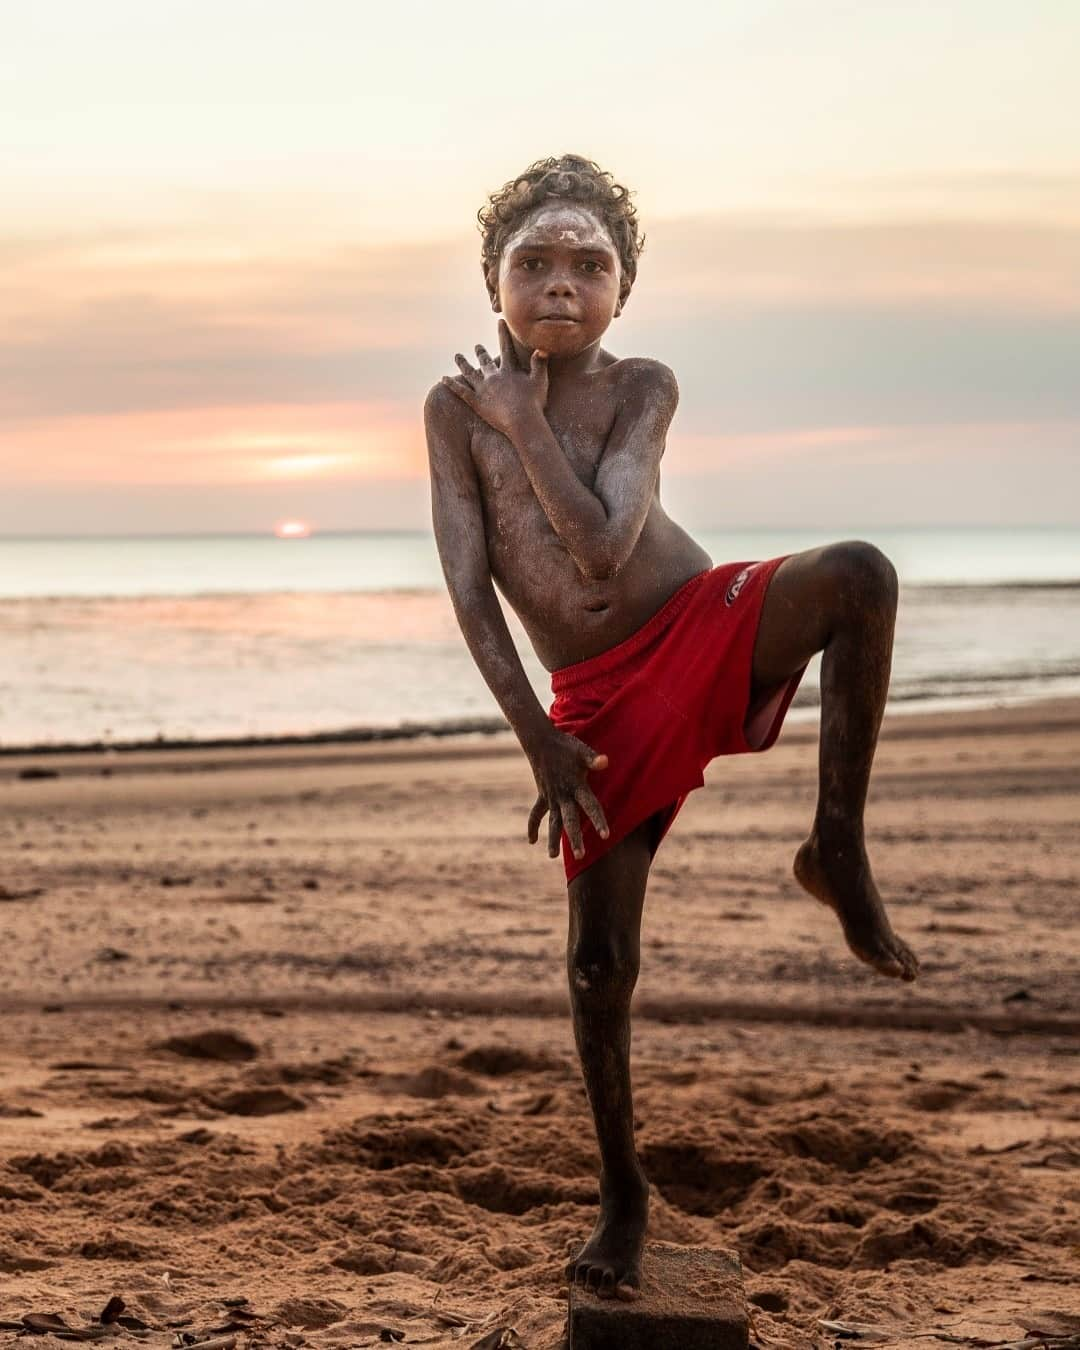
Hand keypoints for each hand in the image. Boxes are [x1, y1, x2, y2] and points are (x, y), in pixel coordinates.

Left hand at [441, 319, 548, 439]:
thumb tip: (542, 348)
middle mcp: (494, 377)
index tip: (500, 322)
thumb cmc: (533, 403)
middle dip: (481, 352)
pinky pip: (461, 391)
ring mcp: (483, 389)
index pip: (506, 348)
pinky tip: (443, 379)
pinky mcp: (476, 402)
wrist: (522, 420)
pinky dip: (452, 385)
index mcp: (509, 371)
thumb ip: (540, 364)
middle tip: (477, 346)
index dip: (503, 334)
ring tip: (458, 356)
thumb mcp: (540, 381)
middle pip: (485, 361)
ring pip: (470, 373)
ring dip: (463, 363)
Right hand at [525, 727, 609, 861]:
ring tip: (552, 856)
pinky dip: (533, 826)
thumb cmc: (566, 746)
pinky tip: (532, 841)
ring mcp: (551, 797)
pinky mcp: (543, 795)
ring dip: (552, 839)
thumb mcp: (581, 750)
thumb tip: (605, 761)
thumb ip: (593, 759)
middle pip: (570, 820)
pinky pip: (536, 814)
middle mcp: (563, 795)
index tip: (606, 835)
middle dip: (575, 838)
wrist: (541, 741)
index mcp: (576, 785)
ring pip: (552, 822)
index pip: (590, 806)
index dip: (598, 820)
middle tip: (581, 856)